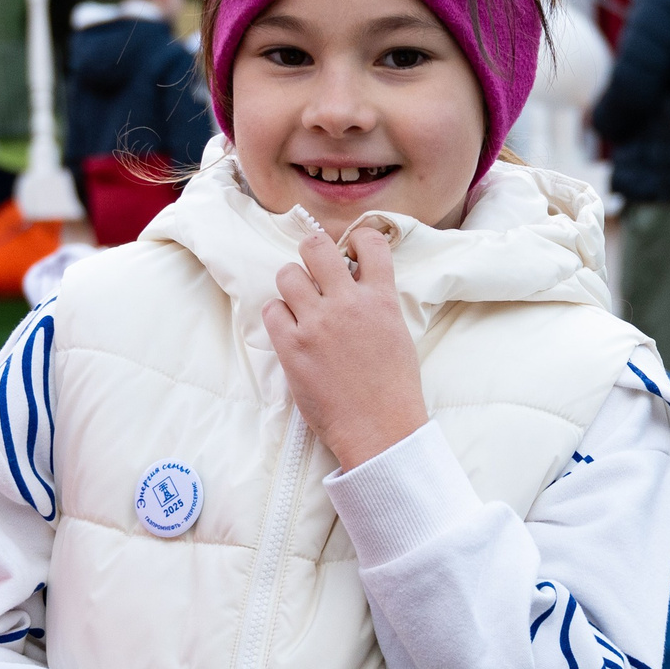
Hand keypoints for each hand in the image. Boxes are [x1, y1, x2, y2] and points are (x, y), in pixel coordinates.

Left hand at [265, 227, 428, 468]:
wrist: (379, 428)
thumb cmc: (394, 388)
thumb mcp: (398, 333)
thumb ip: (377, 302)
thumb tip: (356, 280)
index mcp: (381, 299)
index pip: (370, 242)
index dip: (357, 240)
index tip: (351, 250)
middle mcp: (347, 304)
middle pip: (316, 247)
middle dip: (314, 254)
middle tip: (317, 272)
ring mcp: (316, 324)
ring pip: (288, 274)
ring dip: (293, 285)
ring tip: (301, 303)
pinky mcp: (292, 347)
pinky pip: (271, 310)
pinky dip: (279, 316)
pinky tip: (291, 329)